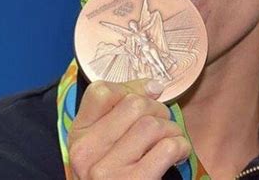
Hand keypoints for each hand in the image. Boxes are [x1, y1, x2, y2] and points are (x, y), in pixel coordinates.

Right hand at [67, 79, 190, 179]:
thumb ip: (122, 109)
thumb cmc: (116, 172)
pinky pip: (167, 147)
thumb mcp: (105, 142)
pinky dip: (180, 146)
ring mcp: (106, 171)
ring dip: (171, 129)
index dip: (130, 89)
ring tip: (171, 139)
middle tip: (162, 124)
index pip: (101, 91)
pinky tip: (177, 153)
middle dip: (158, 110)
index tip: (145, 99)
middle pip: (134, 104)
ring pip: (152, 124)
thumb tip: (154, 87)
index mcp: (78, 134)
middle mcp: (86, 152)